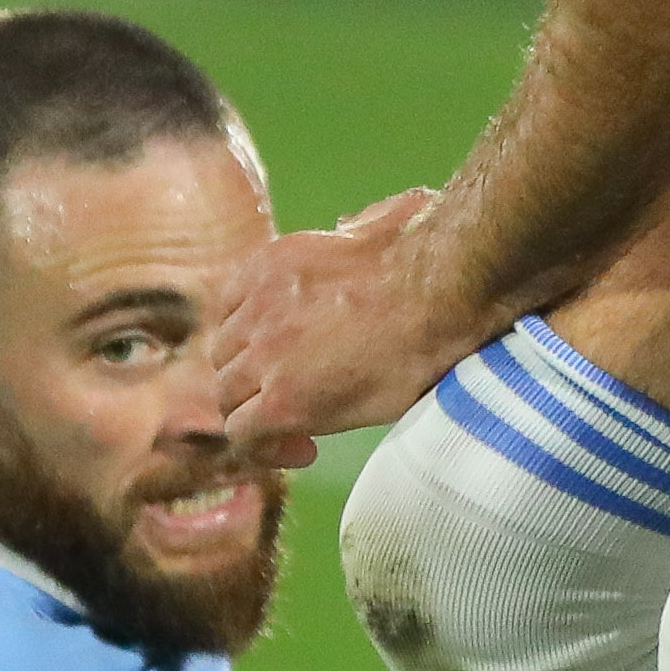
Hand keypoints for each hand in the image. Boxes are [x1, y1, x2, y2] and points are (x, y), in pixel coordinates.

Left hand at [209, 184, 472, 464]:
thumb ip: (355, 227)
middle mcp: (256, 307)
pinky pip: (245, 435)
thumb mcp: (380, 219)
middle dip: (254, 383)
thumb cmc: (432, 255)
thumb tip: (353, 226)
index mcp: (271, 264)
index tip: (287, 362)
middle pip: (227, 357)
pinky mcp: (282, 400)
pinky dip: (267, 449)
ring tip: (300, 435)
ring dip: (258, 417)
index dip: (255, 343)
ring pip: (229, 398)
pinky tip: (305, 451)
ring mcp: (265, 354)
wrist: (442, 291)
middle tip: (296, 402)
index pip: (233, 312)